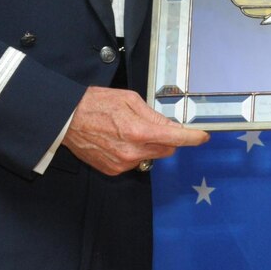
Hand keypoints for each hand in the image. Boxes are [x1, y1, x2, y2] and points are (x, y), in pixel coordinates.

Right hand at [62, 86, 208, 174]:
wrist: (67, 119)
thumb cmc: (96, 104)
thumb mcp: (130, 99)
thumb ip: (153, 115)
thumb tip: (171, 126)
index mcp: (139, 131)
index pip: (176, 139)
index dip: (193, 138)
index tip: (203, 137)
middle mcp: (132, 152)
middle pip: (166, 150)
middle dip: (167, 139)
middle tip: (153, 125)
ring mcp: (122, 164)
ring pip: (150, 157)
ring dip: (148, 146)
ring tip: (127, 130)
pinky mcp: (113, 170)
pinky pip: (134, 162)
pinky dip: (133, 153)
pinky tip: (118, 140)